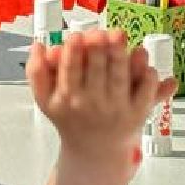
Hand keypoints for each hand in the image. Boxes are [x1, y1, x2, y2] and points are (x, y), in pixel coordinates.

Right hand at [26, 31, 169, 164]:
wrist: (94, 152)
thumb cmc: (71, 119)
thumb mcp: (46, 101)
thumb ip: (37, 73)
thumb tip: (37, 45)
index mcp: (68, 99)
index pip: (69, 72)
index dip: (73, 53)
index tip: (76, 37)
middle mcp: (92, 104)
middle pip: (96, 71)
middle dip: (98, 49)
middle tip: (99, 32)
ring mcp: (116, 109)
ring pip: (120, 78)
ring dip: (120, 55)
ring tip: (117, 34)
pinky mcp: (137, 114)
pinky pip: (145, 92)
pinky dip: (147, 77)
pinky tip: (144, 59)